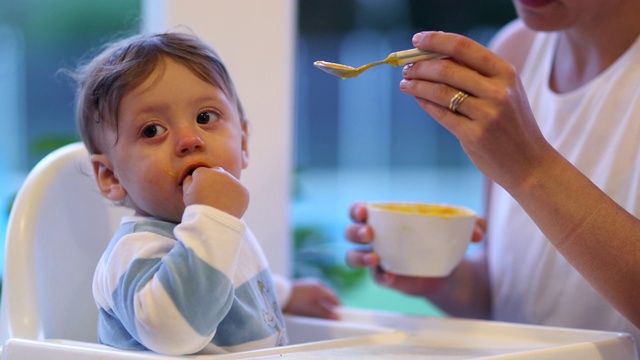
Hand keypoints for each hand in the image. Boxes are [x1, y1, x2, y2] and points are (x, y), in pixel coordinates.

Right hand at [182, 166, 248, 217]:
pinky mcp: (244, 191)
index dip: (200, 182)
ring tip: (220, 202)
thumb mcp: (187, 193)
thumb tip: (191, 176)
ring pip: (229, 181)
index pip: (202, 172)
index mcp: (204, 172)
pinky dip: (236, 197)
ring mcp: (234, 181)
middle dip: (214, 180)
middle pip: (217, 172)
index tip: (200, 192)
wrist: (213, 221)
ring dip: (226, 187)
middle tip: (212, 195)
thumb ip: (188, 181)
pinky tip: (229, 206)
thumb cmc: (197, 208)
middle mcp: (221, 173)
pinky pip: (239, 191)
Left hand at [283, 278, 340, 319]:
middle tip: (332, 315)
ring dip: (323, 303)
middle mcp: (317, 284)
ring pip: (320, 295)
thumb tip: (337, 316)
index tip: (340, 314)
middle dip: (330, 305)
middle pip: (328, 296)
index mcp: (320, 288)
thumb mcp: (311, 310)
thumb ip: (325, 313)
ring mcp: (310, 284)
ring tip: (322, 312)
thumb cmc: (296, 302)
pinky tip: (313, 307)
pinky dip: (316, 300)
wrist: (280, 295)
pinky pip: (314, 294)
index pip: (334, 298)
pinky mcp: (303, 286)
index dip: (338, 306)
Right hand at [344, 202, 485, 296]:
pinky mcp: (386, 278)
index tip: (364, 211)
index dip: (357, 210)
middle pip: (350, 232)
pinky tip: (391, 277)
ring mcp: (377, 259)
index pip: (360, 211)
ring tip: (374, 258)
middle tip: (369, 234)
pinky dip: (381, 277)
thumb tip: (479, 230)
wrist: (448, 268)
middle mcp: (375, 238)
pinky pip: (376, 278)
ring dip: (359, 257)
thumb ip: (471, 223)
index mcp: (385, 218)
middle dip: (355, 231)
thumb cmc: (442, 238)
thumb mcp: (457, 227)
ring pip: (352, 257)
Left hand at [400, 31, 556, 191]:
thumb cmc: (511, 124)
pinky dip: (424, 103)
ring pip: (440, 92)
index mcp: (506, 73)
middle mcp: (499, 91)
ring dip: (417, 85)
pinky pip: (441, 114)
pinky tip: (417, 98)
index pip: (464, 47)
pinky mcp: (475, 136)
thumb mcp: (505, 91)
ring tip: (406, 83)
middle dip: (420, 66)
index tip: (417, 39)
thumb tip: (435, 55)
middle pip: (447, 69)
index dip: (436, 40)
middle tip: (406, 68)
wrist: (530, 164)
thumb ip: (476, 74)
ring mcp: (487, 114)